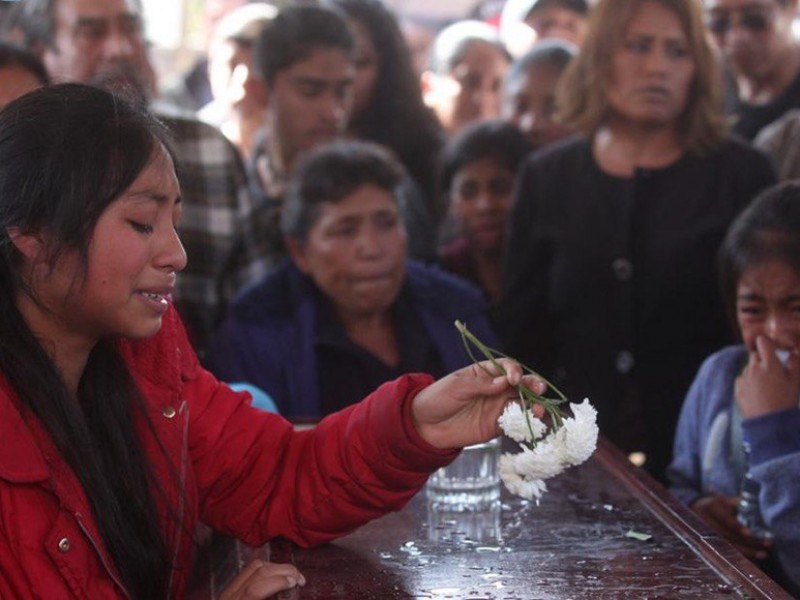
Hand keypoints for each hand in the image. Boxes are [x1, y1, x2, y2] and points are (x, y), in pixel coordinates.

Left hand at [219, 559, 305, 599]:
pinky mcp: (230, 590)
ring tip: (291, 577)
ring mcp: (228, 592)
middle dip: (283, 570)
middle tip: (300, 579)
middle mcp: (230, 598)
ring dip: (276, 567)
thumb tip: (289, 598)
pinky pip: (249, 571)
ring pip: (254, 567)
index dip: (278, 582)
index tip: (296, 583)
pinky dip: (267, 570)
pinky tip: (277, 578)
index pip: (255, 589)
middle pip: (257, 571)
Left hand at [411, 358, 545, 448]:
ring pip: (522, 403)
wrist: (424, 425)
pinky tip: (530, 423)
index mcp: (484, 372)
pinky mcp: (496, 426)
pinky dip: (525, 422)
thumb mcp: (457, 386)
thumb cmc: (437, 398)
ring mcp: (497, 407)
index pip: (506, 367)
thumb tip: (504, 382)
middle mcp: (495, 388)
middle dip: (532, 385)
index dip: (514, 371)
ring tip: (539, 409)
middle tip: (539, 389)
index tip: (513, 379)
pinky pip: (514, 423)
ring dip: (533, 405)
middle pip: (520, 384)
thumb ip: (481, 385)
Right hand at [691, 495, 771, 560]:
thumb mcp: (724, 500)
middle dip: (748, 542)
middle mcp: (706, 522)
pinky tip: (754, 562)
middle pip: (728, 535)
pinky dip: (740, 558)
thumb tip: (753, 505)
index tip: (749, 533)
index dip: (736, 526)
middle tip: (767, 544)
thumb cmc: (716, 506)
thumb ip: (737, 502)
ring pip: (727, 546)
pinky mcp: (709, 545)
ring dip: (747, 552)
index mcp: (711, 508)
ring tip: (763, 554)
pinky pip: (726, 553)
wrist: (695, 511)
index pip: (724, 519)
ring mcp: (706, 535)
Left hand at [735, 336, 799, 418]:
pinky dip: (748, 382)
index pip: (762, 342)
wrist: (769, 423)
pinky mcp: (737, 388)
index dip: (767, 343)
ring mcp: (744, 378)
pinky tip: (757, 392)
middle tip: (773, 371)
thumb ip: (795, 364)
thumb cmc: (786, 401)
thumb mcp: (796, 382)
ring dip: (755, 371)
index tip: (772, 349)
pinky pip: (742, 379)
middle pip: (755, 355)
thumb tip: (793, 352)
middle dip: (763, 359)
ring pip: (749, 367)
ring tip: (766, 385)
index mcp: (769, 364)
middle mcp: (754, 368)